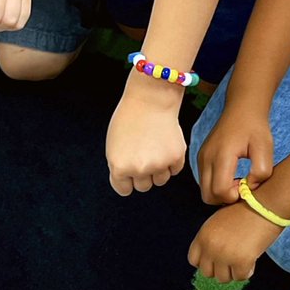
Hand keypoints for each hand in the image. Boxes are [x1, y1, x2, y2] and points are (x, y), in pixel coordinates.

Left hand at [106, 74, 185, 194]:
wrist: (150, 99)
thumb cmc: (129, 120)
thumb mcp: (113, 146)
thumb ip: (120, 168)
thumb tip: (130, 184)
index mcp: (119, 167)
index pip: (124, 190)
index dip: (127, 178)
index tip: (130, 166)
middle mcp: (139, 169)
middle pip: (143, 187)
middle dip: (143, 174)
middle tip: (143, 152)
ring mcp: (158, 165)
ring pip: (160, 180)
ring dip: (158, 169)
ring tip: (155, 148)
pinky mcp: (176, 158)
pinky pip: (174, 170)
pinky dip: (172, 161)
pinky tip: (165, 144)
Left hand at [188, 200, 281, 282]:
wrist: (266, 206)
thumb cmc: (245, 212)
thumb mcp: (218, 222)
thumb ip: (211, 240)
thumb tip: (211, 259)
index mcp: (202, 236)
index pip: (194, 260)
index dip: (206, 262)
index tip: (217, 259)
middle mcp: (210, 247)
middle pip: (207, 273)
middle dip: (220, 269)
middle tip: (232, 260)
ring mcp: (224, 255)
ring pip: (223, 278)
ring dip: (233, 271)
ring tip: (243, 257)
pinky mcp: (241, 261)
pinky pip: (240, 277)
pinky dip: (247, 271)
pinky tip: (252, 258)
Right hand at [196, 102, 273, 204]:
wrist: (242, 108)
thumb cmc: (255, 127)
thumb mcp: (266, 148)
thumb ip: (261, 171)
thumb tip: (250, 187)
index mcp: (222, 156)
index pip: (220, 191)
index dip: (234, 196)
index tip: (246, 185)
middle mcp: (206, 159)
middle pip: (208, 196)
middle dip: (225, 198)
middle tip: (241, 187)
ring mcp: (201, 159)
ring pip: (205, 191)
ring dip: (220, 193)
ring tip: (236, 181)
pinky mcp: (201, 158)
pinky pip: (205, 182)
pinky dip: (216, 185)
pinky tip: (230, 175)